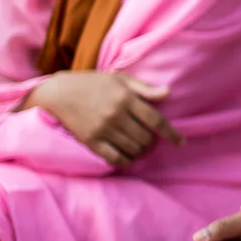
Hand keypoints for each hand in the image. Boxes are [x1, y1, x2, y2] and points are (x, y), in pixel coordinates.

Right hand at [25, 71, 183, 166]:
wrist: (58, 92)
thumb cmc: (93, 83)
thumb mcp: (120, 79)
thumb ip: (145, 88)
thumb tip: (168, 93)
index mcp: (126, 98)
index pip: (156, 120)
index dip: (171, 134)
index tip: (181, 143)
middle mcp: (116, 115)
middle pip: (145, 138)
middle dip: (152, 143)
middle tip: (151, 142)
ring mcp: (102, 129)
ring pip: (132, 149)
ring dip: (141, 152)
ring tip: (140, 148)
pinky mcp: (90, 140)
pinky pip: (114, 158)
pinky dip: (125, 161)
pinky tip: (128, 158)